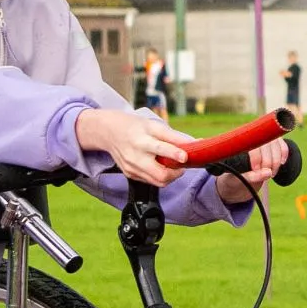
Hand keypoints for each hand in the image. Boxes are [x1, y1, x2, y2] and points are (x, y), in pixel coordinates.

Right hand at [77, 106, 191, 183]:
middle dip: (176, 173)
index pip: (160, 149)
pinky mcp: (129, 175)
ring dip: (170, 176)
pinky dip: (159, 176)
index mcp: (142, 141)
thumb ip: (175, 136)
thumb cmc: (135, 127)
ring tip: (171, 165)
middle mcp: (135, 157)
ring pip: (158, 182)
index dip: (174, 153)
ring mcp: (131, 168)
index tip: (185, 156)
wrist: (110, 132)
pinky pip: (150, 181)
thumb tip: (196, 143)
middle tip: (181, 164)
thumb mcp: (154, 126)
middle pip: (160, 174)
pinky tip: (158, 166)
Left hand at [208, 137, 293, 207]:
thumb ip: (251, 177)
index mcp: (237, 145)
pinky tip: (281, 163)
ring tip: (271, 174)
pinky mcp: (272, 141)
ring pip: (275, 144)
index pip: (250, 144)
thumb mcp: (238, 180)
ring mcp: (262, 138)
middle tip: (266, 176)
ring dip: (276, 161)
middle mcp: (250, 137)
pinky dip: (283, 154)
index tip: (256, 170)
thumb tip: (268, 173)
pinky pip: (282, 144)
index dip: (256, 157)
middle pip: (265, 144)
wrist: (237, 178)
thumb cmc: (234, 178)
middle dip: (268, 162)